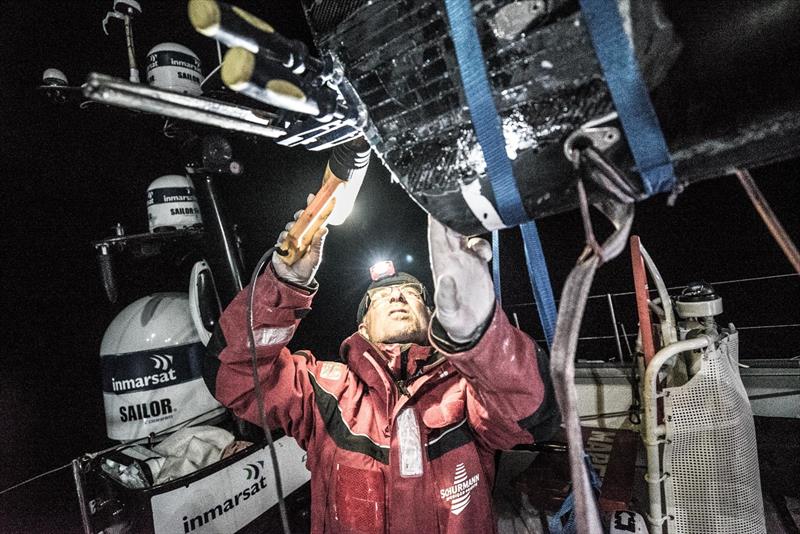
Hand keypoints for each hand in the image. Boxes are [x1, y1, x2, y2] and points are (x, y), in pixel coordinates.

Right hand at [272, 194, 327, 286]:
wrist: (293, 282)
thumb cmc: (306, 270)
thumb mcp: (315, 257)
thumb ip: (318, 243)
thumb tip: (324, 229)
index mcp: (310, 237)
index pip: (312, 220)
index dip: (311, 208)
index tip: (312, 197)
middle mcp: (300, 236)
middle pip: (299, 220)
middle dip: (300, 215)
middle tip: (301, 215)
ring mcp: (290, 240)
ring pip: (289, 226)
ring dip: (291, 226)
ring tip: (294, 234)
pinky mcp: (280, 246)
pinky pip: (281, 237)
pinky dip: (283, 237)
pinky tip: (285, 242)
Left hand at [428, 215, 494, 342]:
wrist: (472, 327)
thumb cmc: (455, 320)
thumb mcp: (449, 311)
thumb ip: (447, 295)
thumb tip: (445, 278)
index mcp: (441, 265)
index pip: (436, 236)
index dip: (436, 220)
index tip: (437, 203)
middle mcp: (451, 259)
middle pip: (449, 229)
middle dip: (453, 215)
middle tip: (462, 201)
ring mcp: (465, 260)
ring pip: (464, 234)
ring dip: (470, 226)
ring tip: (477, 226)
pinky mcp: (478, 264)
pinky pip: (479, 245)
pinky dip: (483, 244)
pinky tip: (486, 255)